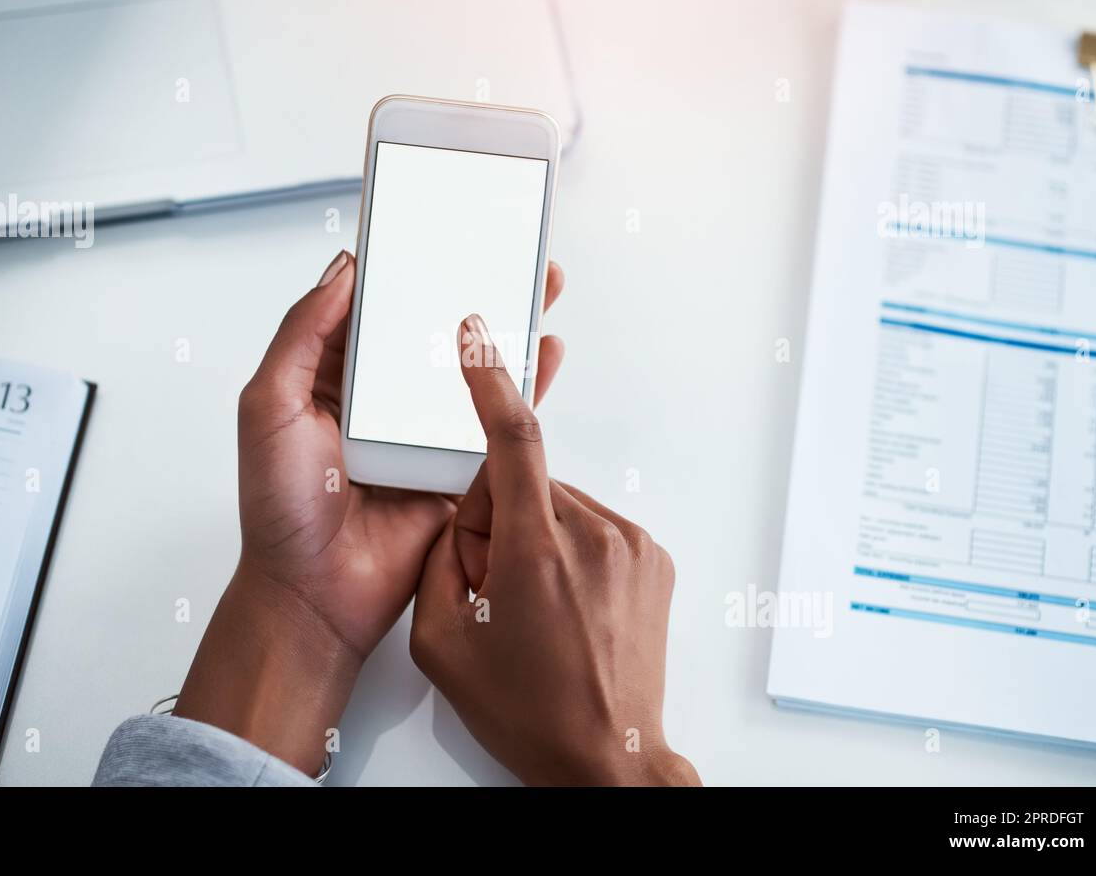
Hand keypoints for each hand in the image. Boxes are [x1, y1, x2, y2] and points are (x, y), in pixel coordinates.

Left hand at [175, 250, 564, 773]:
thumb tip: (344, 271)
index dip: (403, 266)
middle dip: (468, 285)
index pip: (373, 306)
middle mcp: (381, 398)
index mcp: (332, 376)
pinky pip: (495, 420)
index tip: (435, 224)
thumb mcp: (268, 408)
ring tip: (539, 282)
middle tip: (505, 242)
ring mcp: (422, 430)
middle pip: (431, 328)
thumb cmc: (279, 509)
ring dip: (506, 325)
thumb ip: (301, 337)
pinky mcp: (457, 466)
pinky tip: (546, 353)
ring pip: (470, 366)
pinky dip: (524, 386)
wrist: (316, 596)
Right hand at [410, 313, 699, 785]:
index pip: (513, 441)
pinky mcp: (653, 558)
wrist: (609, 758)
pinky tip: (567, 605)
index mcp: (537, 552)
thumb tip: (464, 516)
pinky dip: (571, 550)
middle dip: (498, 521)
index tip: (478, 338)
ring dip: (537, 538)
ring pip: (559, 505)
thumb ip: (442, 557)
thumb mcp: (442, 641)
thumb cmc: (530, 711)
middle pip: (524, 485)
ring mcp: (632, 546)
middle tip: (497, 588)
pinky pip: (593, 527)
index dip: (491, 382)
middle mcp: (594, 537)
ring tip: (537, 608)